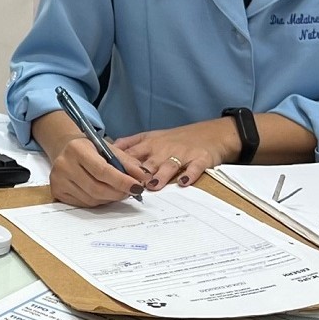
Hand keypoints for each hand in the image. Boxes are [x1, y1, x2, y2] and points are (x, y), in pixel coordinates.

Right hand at [48, 137, 151, 207]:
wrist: (65, 149)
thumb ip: (127, 162)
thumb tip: (144, 178)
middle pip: (96, 188)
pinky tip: (104, 194)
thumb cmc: (90, 149)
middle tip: (131, 192)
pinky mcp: (56, 192)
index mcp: (77, 149)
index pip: (102, 171)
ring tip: (118, 192)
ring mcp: (58, 180)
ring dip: (110, 199)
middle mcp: (64, 165)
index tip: (138, 187)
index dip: (122, 181)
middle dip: (118, 193)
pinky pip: (83, 204)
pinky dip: (98, 202)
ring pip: (91, 199)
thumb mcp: (109, 149)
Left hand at [112, 119, 242, 189]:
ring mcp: (182, 154)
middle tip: (130, 186)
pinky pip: (194, 168)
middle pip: (149, 162)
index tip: (110, 176)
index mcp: (150, 144)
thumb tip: (107, 148)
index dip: (121, 166)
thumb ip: (130, 143)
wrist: (211, 134)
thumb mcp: (151, 137)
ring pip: (169, 165)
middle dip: (139, 173)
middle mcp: (164, 149)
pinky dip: (190, 175)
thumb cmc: (176, 139)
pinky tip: (184, 183)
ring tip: (153, 185)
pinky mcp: (200, 159)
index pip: (131, 155)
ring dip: (161, 175)